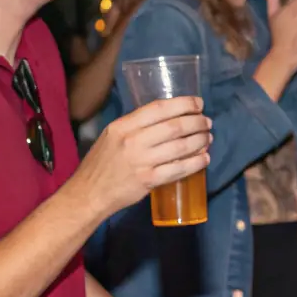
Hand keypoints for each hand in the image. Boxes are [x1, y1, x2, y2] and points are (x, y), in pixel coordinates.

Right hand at [74, 97, 211, 217]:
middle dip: (196, 122)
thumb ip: (136, 126)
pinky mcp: (149, 180)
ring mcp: (141, 161)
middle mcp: (132, 140)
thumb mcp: (112, 135)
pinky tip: (204, 158)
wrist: (88, 193)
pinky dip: (196, 162)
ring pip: (180, 146)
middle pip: (174, 126)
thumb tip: (168, 118)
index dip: (183, 104)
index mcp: (123, 126)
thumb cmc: (101, 163)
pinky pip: (179, 169)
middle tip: (207, 122)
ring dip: (200, 140)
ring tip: (208, 138)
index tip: (198, 103)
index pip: (158, 108)